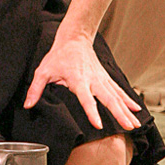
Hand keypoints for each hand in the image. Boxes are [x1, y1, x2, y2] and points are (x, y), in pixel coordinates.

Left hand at [24, 33, 141, 131]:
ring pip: (117, 96)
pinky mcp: (106, 78)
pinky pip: (119, 91)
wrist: (74, 38)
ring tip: (136, 124)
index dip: (92, 112)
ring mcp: (101, 79)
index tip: (98, 125)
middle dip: (119, 114)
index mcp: (78, 80)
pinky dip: (128, 100)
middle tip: (128, 127)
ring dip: (127, 111)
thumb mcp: (43, 71)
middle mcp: (93, 80)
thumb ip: (35, 89)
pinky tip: (137, 110)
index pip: (86, 99)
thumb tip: (27, 105)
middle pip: (108, 99)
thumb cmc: (58, 55)